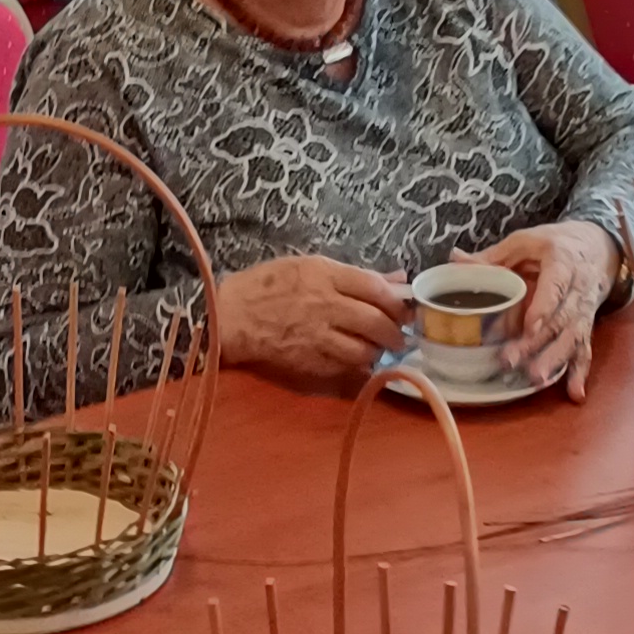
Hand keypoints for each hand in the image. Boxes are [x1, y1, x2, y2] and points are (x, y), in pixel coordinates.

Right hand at [212, 252, 411, 387]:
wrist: (228, 317)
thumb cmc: (266, 286)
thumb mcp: (308, 266)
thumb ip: (355, 275)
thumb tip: (397, 280)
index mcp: (324, 275)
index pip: (376, 289)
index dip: (397, 302)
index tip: (405, 309)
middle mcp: (324, 305)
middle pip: (377, 322)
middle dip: (396, 332)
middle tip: (400, 336)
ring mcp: (316, 336)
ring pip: (365, 349)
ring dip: (378, 351)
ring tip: (378, 349)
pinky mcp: (308, 361)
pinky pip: (345, 367)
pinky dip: (357, 366)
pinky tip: (357, 360)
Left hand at [465, 222, 621, 395]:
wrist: (596, 247)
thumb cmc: (554, 244)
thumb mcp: (524, 242)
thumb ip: (491, 256)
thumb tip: (455, 260)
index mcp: (562, 260)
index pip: (556, 283)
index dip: (544, 305)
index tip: (530, 326)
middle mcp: (577, 287)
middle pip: (560, 317)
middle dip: (537, 342)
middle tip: (512, 360)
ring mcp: (584, 309)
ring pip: (572, 336)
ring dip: (555, 359)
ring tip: (537, 379)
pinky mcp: (586, 325)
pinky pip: (585, 349)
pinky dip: (580, 371)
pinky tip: (574, 392)